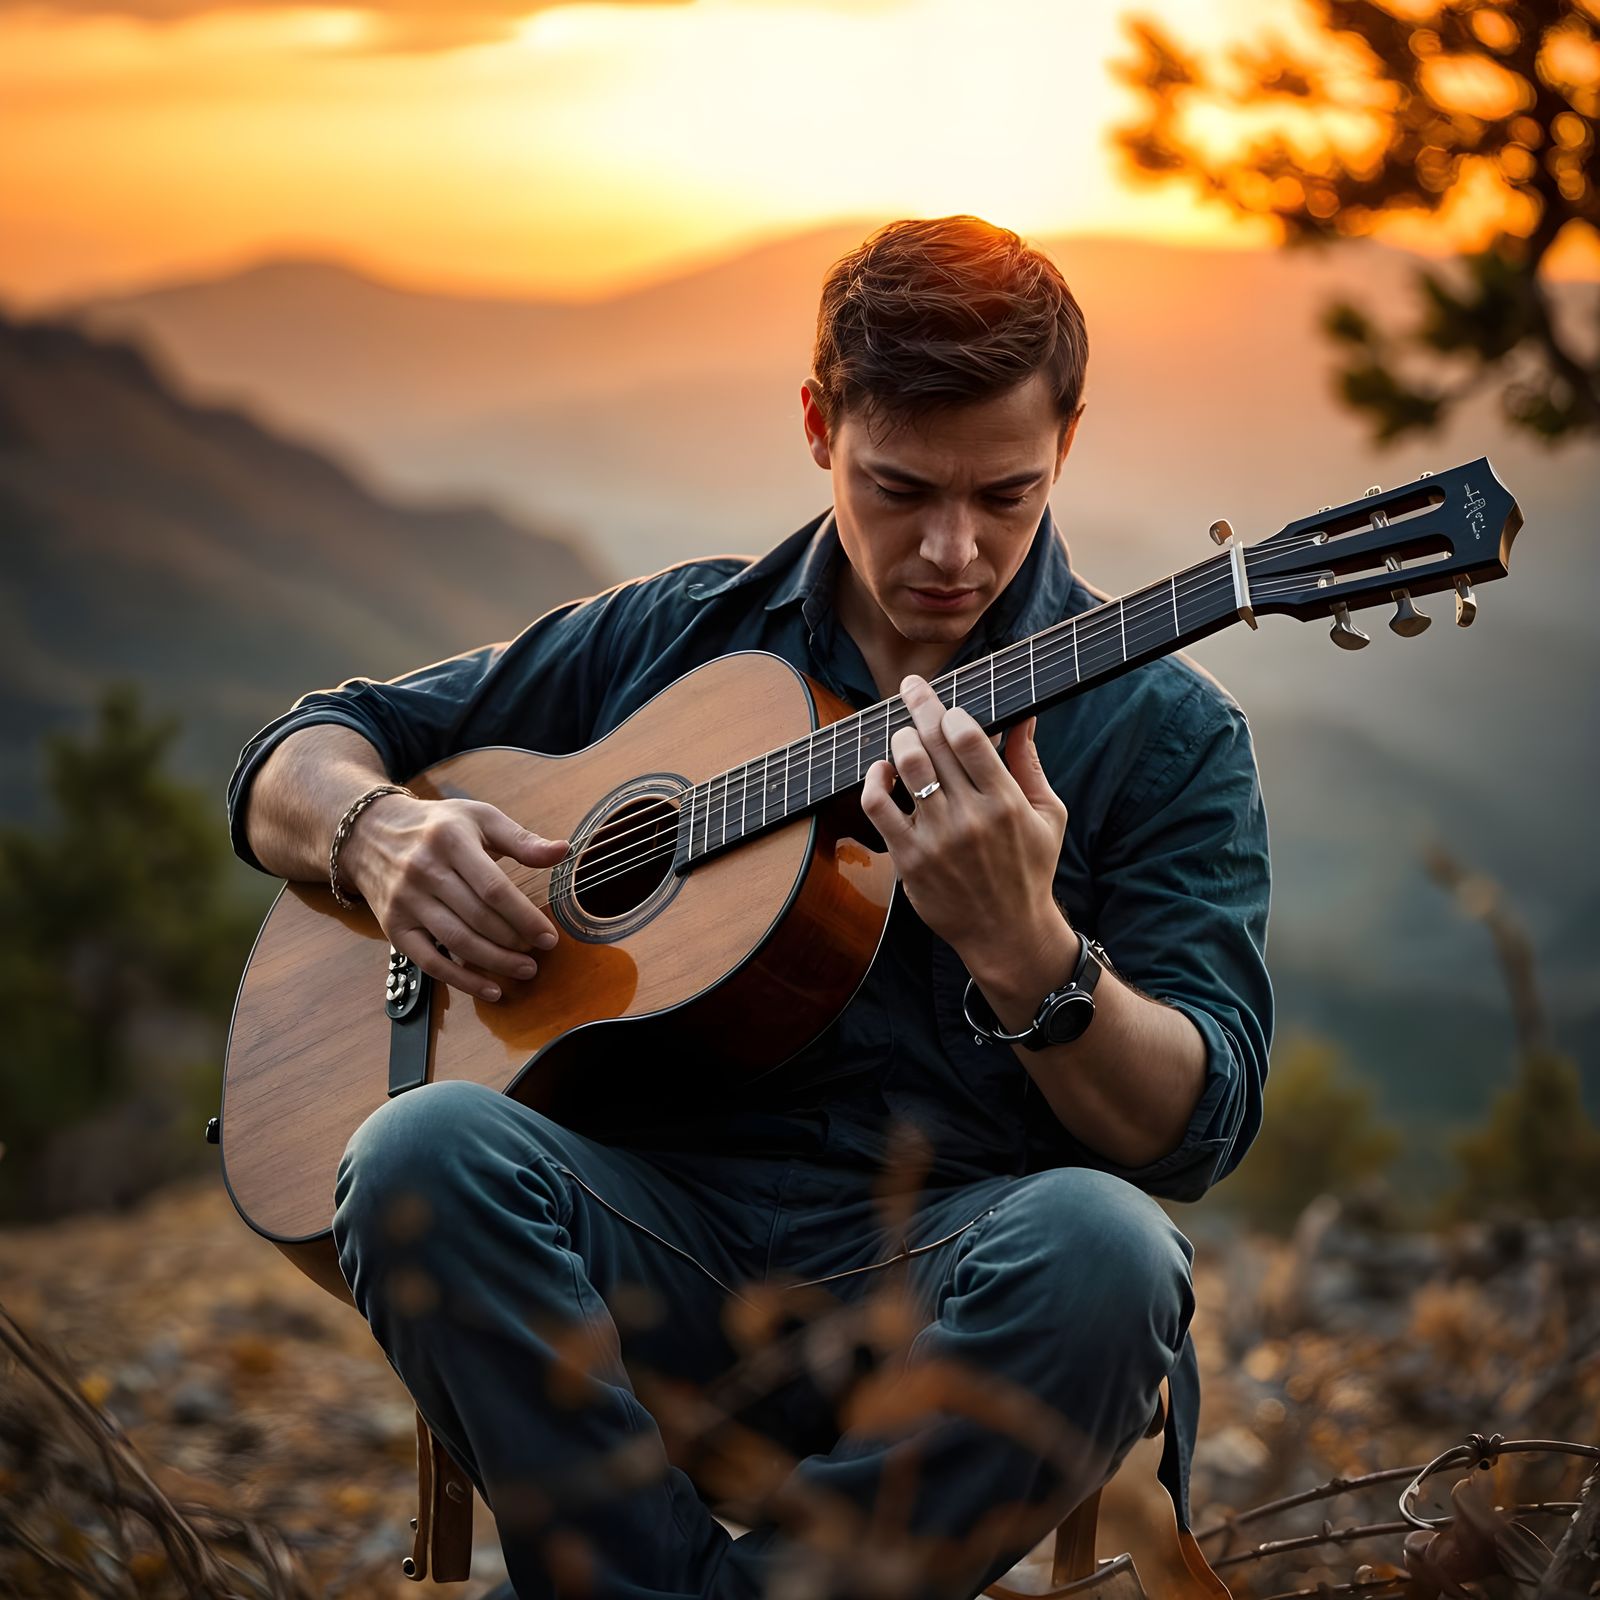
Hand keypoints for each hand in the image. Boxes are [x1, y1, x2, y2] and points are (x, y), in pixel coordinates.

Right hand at [340, 793, 568, 1002]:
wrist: (370, 833)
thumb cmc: (438, 826)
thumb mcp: (480, 819)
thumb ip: (522, 840)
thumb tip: (563, 851)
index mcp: (451, 841)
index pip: (493, 888)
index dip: (524, 916)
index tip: (549, 935)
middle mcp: (424, 871)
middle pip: (478, 917)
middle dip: (514, 941)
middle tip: (540, 953)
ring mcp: (406, 902)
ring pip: (457, 941)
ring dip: (495, 962)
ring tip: (525, 969)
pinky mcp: (394, 928)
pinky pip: (430, 962)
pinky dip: (462, 981)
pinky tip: (490, 990)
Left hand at [859, 675, 1068, 962]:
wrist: (1006, 933)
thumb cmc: (1030, 870)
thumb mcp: (1047, 815)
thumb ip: (1029, 762)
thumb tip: (1024, 714)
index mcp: (1006, 802)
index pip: (968, 738)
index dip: (950, 712)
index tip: (945, 703)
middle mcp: (970, 818)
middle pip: (934, 744)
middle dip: (919, 706)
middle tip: (910, 688)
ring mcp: (937, 839)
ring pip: (906, 767)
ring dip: (899, 739)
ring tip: (902, 734)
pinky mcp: (909, 858)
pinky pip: (878, 806)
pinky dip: (874, 779)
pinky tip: (881, 770)